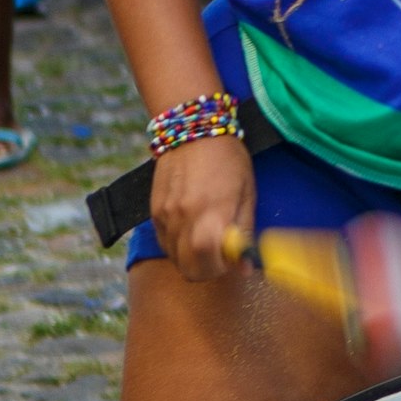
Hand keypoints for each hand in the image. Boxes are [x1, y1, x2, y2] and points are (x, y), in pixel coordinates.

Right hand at [151, 135, 257, 281]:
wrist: (192, 131)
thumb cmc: (228, 160)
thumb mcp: (247, 193)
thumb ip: (244, 231)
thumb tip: (246, 266)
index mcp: (210, 214)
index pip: (208, 263)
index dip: (223, 267)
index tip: (234, 259)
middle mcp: (182, 219)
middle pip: (189, 269)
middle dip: (209, 269)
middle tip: (222, 254)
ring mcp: (164, 217)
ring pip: (176, 259)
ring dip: (193, 258)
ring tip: (208, 236)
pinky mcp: (153, 213)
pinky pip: (165, 244)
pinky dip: (179, 246)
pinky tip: (193, 227)